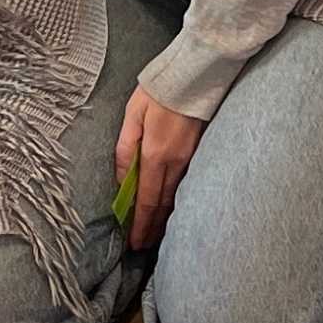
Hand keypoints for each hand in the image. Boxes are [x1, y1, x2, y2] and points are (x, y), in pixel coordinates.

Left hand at [115, 85, 205, 250]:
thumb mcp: (133, 115)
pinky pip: (186, 185)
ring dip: (165, 218)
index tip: (135, 243)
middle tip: (142, 246)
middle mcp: (177, 162)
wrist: (195, 76)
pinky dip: (176, 202)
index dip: (141, 224)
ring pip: (177, 197)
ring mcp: (191, 159)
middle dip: (153, 229)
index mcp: (157, 154)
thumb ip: (125, 148)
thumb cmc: (158, 91)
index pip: (148, 200)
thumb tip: (122, 178)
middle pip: (164, 205)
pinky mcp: (200, 153)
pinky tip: (171, 208)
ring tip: (155, 235)